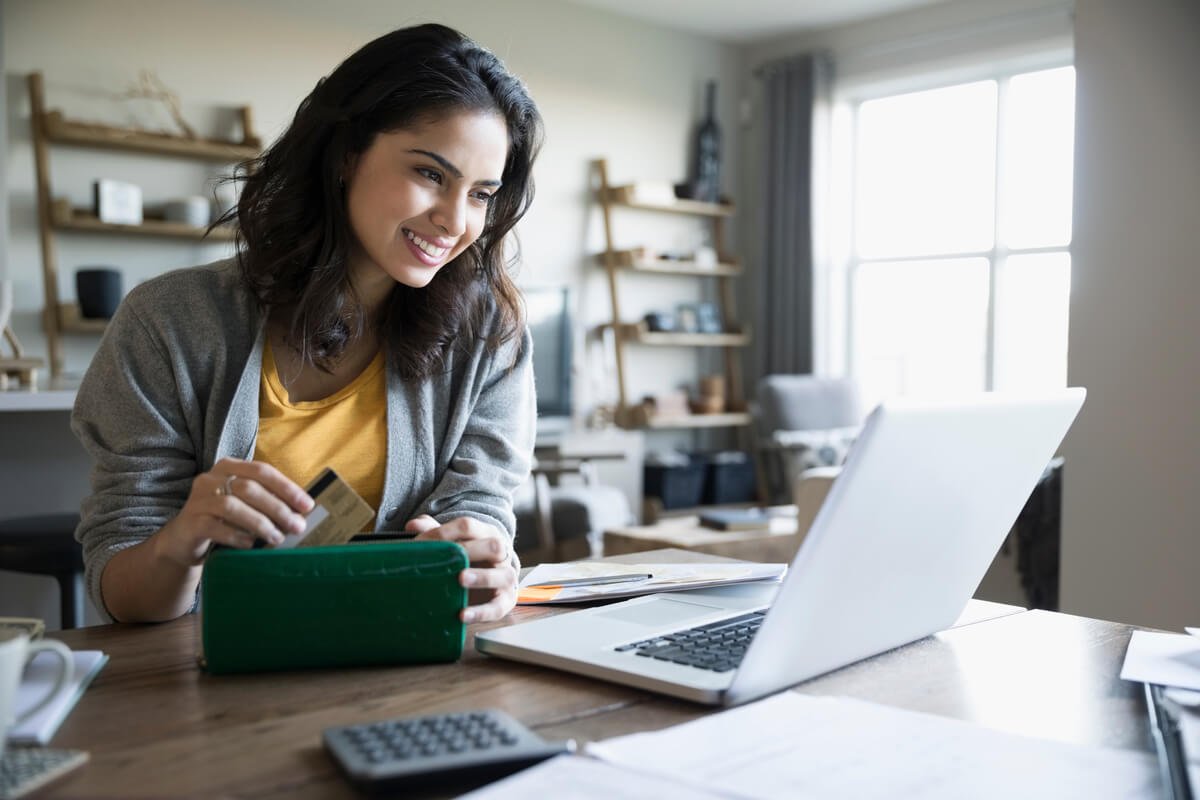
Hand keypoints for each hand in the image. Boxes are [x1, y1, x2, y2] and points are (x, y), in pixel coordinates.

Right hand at [153, 458, 314, 567]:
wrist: (183, 540)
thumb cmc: (223, 520)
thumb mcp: (245, 505)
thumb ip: (267, 502)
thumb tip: (301, 514)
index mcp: (229, 468)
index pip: (262, 471)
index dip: (287, 487)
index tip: (307, 506)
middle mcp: (211, 478)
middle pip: (249, 488)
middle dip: (278, 508)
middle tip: (297, 526)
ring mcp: (198, 499)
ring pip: (233, 506)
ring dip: (260, 523)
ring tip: (277, 538)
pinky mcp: (190, 521)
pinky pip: (215, 527)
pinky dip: (236, 536)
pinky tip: (250, 545)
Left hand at [405, 515, 518, 622]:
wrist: (490, 582)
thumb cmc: (468, 558)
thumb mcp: (452, 543)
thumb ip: (433, 532)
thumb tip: (413, 525)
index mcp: (486, 535)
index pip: (469, 526)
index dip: (446, 532)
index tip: (423, 542)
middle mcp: (501, 554)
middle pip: (494, 546)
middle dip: (472, 551)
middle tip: (451, 559)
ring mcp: (506, 577)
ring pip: (504, 575)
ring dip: (482, 577)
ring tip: (461, 580)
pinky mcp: (505, 601)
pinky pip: (498, 607)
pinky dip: (481, 612)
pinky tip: (463, 614)